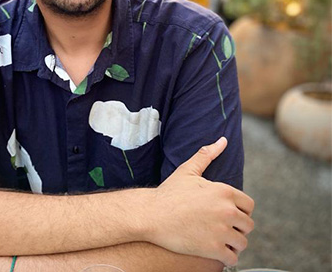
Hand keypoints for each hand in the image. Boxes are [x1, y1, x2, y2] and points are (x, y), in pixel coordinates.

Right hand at [144, 137, 254, 265]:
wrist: (151, 214)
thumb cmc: (169, 192)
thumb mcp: (188, 170)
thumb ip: (207, 154)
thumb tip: (223, 140)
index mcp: (224, 191)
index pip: (248, 206)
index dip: (239, 210)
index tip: (227, 214)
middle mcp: (227, 211)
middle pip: (248, 225)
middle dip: (237, 227)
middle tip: (222, 228)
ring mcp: (221, 231)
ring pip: (242, 243)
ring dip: (233, 243)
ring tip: (219, 240)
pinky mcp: (214, 250)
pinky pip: (232, 258)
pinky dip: (226, 257)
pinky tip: (215, 252)